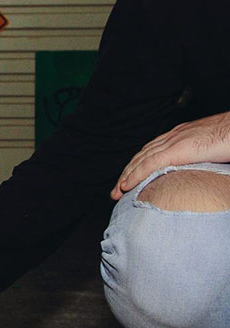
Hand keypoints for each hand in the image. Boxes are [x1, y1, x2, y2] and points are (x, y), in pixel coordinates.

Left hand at [111, 111, 229, 199]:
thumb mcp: (211, 151)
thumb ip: (199, 160)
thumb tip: (197, 175)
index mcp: (181, 135)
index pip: (152, 151)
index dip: (138, 165)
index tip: (129, 179)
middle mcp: (174, 136)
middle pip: (143, 155)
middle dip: (127, 172)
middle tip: (117, 190)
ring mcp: (175, 140)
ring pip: (142, 159)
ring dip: (126, 176)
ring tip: (117, 192)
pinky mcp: (179, 149)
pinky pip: (151, 163)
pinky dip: (136, 174)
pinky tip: (126, 185)